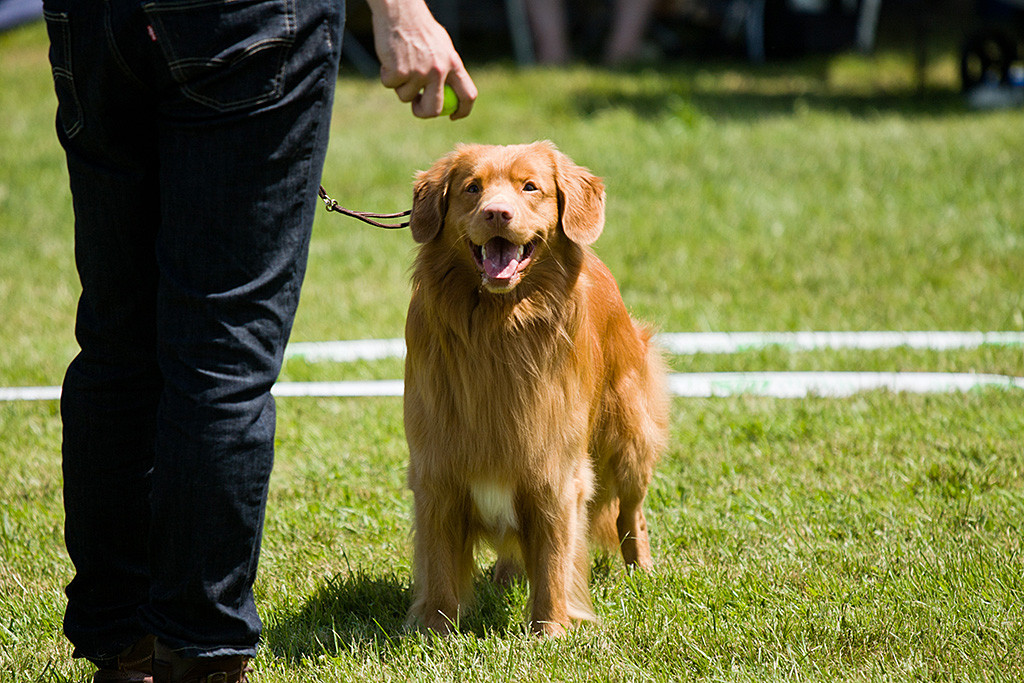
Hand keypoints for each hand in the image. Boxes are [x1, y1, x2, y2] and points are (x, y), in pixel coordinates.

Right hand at [367, 0, 477, 118]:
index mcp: (454, 63)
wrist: (400, 9)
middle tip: (416, 106)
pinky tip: (389, 57)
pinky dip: (386, 75)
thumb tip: (446, 96)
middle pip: (435, 109)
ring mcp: (419, 72)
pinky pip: (391, 85)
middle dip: (423, 113)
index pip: (468, 95)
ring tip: (399, 62)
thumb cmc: (420, 27)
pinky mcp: (399, 71)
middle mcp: (439, 70)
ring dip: (399, 86)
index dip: (463, 111)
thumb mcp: (441, 47)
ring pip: (406, 97)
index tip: (452, 116)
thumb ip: (446, 70)